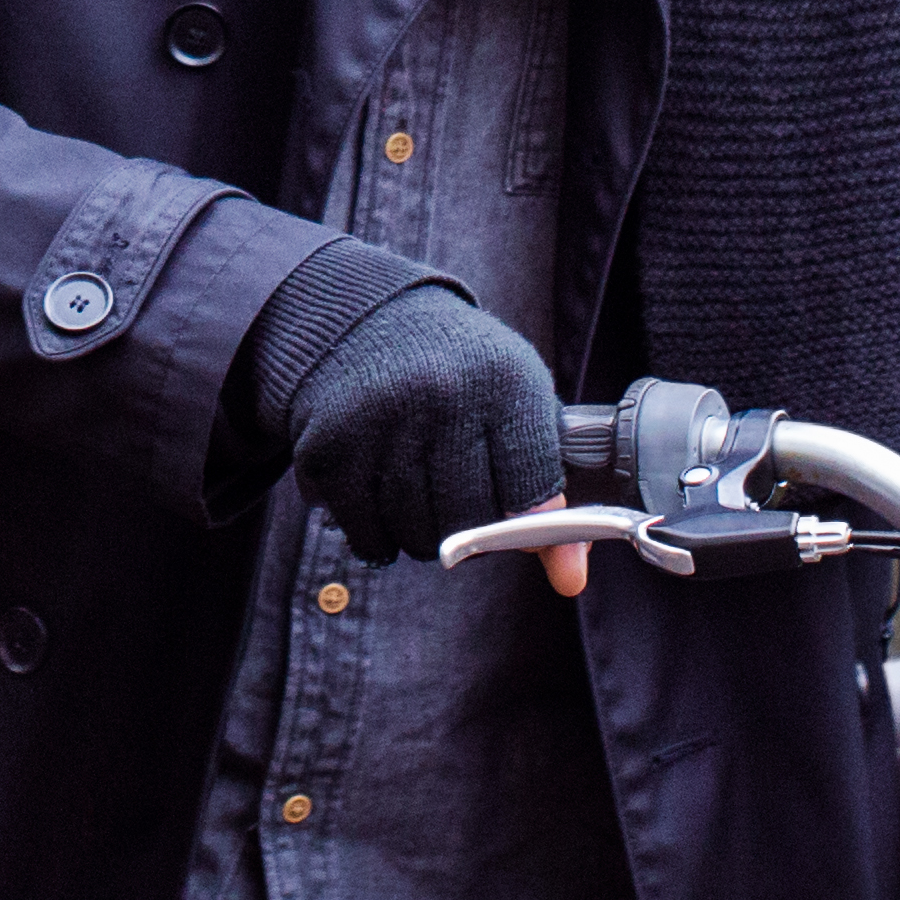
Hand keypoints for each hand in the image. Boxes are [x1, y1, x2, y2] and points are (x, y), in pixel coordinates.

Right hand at [278, 283, 570, 572]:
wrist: (362, 321)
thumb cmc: (457, 372)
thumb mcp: (513, 403)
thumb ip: (546, 486)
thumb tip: (570, 578)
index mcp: (503, 381)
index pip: (532, 488)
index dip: (535, 527)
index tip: (537, 541)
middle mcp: (442, 396)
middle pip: (471, 523)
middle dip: (474, 535)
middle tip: (466, 512)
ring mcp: (380, 421)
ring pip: (418, 536)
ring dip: (424, 537)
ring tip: (422, 498)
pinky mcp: (329, 447)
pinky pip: (368, 535)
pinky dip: (380, 537)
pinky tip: (384, 502)